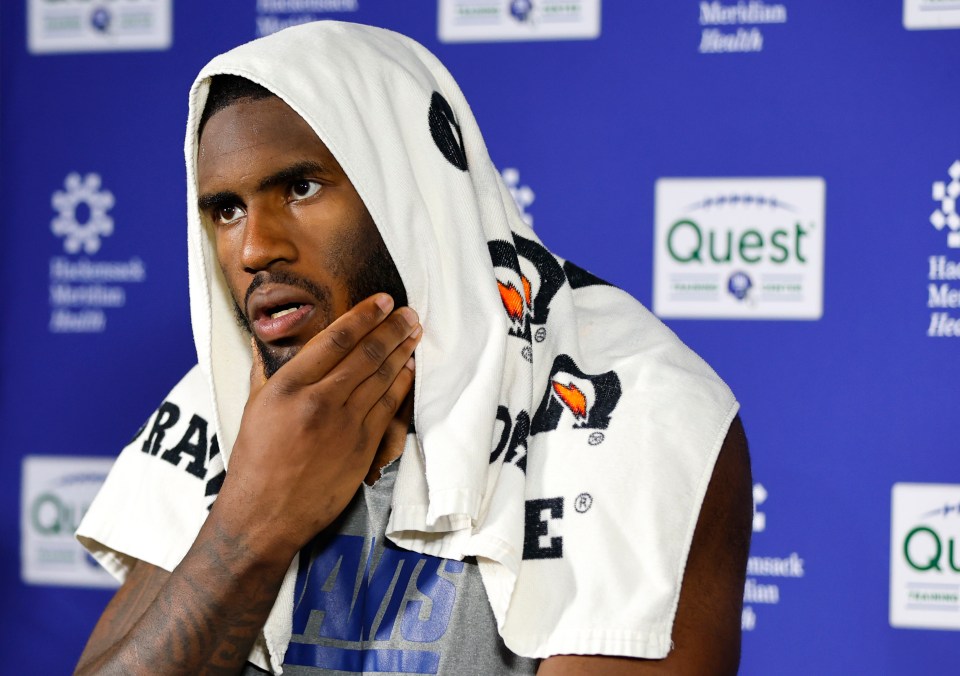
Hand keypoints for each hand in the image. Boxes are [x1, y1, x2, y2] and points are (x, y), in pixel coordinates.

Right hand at [217, 293, 420, 558]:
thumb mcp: (253, 407)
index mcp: (288, 386)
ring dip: (402, 352)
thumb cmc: (255, 460)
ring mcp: (344, 425)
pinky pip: (389, 407)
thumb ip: (266, 369)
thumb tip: (263, 336)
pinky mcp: (362, 448)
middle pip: (366, 354)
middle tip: (409, 313)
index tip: (383, 301)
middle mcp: (318, 401)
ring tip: (414, 334)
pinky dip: (402, 384)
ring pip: (382, 378)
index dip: (364, 315)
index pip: (335, 338)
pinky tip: (409, 369)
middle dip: (392, 329)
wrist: (265, 516)